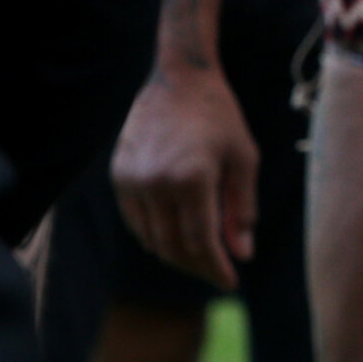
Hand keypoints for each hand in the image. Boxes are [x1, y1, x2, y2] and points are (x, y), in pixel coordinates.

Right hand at [112, 64, 257, 289]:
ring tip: (200, 256)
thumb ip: (243, 208)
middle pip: (173, 246)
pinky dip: (155, 235)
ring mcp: (132, 181)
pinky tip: (176, 234)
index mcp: (192, 178)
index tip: (231, 282)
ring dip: (176, 254)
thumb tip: (242, 254)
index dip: (216, 267)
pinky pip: (136, 222)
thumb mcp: (244, 157)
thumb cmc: (220, 116)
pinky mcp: (118, 176)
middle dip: (197, 266)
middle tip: (217, 272)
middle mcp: (156, 184)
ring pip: (152, 239)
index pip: (201, 241)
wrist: (178, 79)